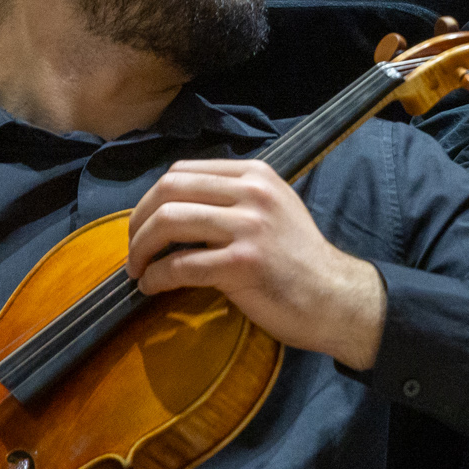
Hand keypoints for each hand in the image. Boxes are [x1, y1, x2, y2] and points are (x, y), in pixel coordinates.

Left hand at [125, 159, 388, 368]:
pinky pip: (180, 265)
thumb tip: (172, 204)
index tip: (144, 224)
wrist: (334, 297)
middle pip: (168, 190)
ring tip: (138, 269)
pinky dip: (156, 278)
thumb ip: (232, 197)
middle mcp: (253, 193)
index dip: (151, 198)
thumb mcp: (273, 208)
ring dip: (140, 249)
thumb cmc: (298, 259)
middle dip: (138, 221)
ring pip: (168, 223)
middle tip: (134, 249)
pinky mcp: (243, 263)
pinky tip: (153, 287)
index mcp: (256, 174)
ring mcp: (249, 227)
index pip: (182, 171)